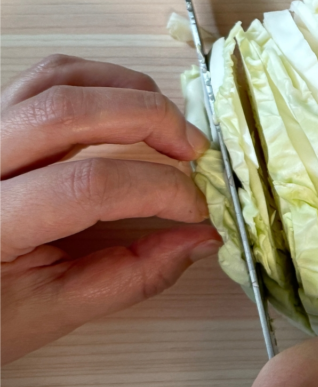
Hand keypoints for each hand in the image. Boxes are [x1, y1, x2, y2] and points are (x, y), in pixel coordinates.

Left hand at [1, 55, 220, 363]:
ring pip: (57, 80)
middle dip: (150, 120)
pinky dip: (99, 79)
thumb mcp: (55, 310)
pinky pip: (46, 76)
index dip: (157, 191)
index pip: (85, 187)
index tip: (196, 210)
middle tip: (195, 150)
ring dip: (128, 90)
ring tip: (169, 123)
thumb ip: (133, 275)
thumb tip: (203, 240)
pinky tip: (129, 106)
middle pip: (68, 111)